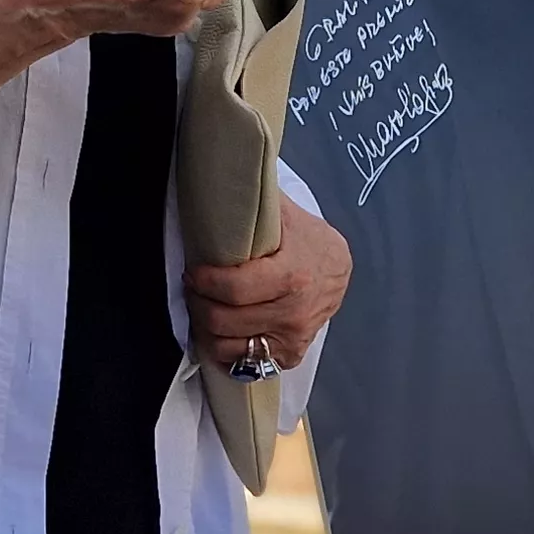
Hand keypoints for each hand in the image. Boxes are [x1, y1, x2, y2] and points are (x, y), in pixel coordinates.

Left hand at [187, 194, 348, 371]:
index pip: (235, 289)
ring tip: (204, 306)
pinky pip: (245, 361)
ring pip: (229, 346)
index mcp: (293, 276)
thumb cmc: (307, 238)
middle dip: (198, 302)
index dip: (205, 282)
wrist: (339, 268)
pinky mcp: (291, 354)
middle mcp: (294, 313)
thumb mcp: (286, 214)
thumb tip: (226, 171)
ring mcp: (293, 338)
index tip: (194, 271)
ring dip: (206, 328)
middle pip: (224, 320)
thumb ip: (256, 200)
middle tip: (193, 287)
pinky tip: (224, 327)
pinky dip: (227, 348)